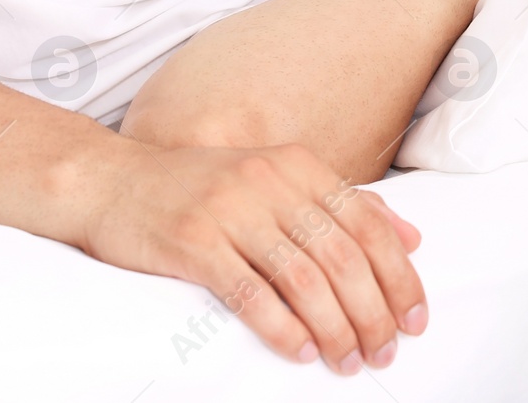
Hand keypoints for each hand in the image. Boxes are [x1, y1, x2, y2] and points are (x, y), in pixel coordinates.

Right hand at [81, 142, 425, 374]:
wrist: (112, 181)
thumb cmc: (201, 188)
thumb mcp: (278, 181)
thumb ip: (342, 204)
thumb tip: (411, 235)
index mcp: (299, 166)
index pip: (369, 223)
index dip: (399, 274)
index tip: (415, 317)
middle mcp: (271, 182)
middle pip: (342, 255)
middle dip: (372, 310)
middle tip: (384, 350)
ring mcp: (231, 210)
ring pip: (303, 277)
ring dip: (334, 326)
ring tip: (347, 360)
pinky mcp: (193, 242)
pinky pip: (249, 292)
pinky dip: (282, 327)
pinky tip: (301, 351)